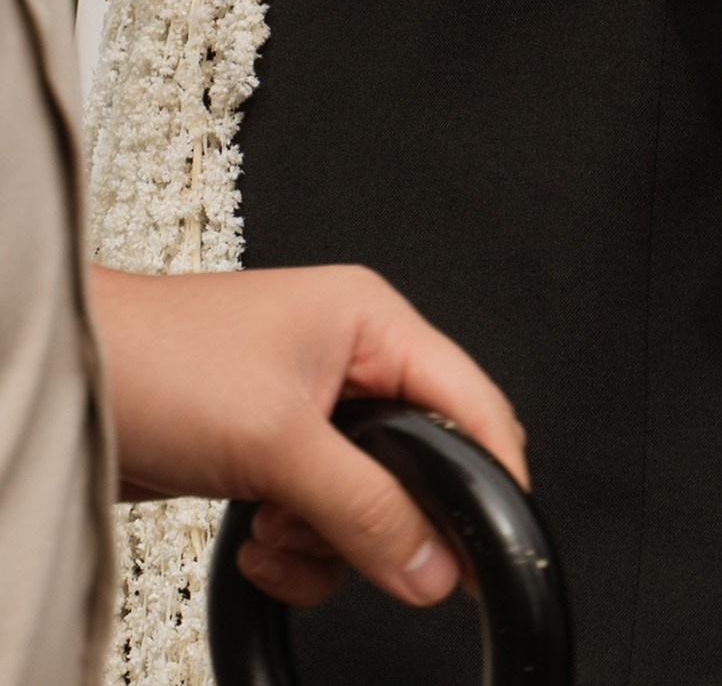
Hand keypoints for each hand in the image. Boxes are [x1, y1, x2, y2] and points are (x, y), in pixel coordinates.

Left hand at [90, 263, 526, 611]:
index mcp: (371, 320)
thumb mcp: (277, 440)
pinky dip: (295, 546)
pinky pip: (321, 517)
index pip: (467, 399)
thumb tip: (431, 563)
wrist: (67, 383)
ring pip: (368, 502)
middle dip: (383, 518)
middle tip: (360, 549)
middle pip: (417, 462)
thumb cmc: (155, 361)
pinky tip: (255, 535)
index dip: (488, 472)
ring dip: (328, 540)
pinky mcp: (271, 451)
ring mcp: (308, 408)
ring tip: (279, 531)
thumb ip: (365, 506)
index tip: (493, 542)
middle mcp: (348, 359)